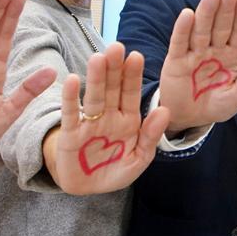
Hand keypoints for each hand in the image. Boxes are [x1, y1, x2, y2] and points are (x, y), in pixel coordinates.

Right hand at [46, 43, 169, 194]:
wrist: (89, 189)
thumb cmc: (116, 170)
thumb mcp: (140, 158)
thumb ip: (151, 136)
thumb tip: (165, 110)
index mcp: (129, 120)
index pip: (132, 93)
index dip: (133, 76)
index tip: (136, 56)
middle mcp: (109, 116)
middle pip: (113, 89)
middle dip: (115, 69)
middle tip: (117, 46)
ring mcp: (90, 123)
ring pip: (94, 96)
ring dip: (96, 78)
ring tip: (98, 58)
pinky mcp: (71, 133)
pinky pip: (71, 113)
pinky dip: (71, 97)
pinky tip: (72, 80)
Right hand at [156, 0, 236, 131]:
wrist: (190, 121)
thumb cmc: (217, 104)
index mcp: (232, 55)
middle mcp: (214, 50)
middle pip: (220, 26)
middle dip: (225, 8)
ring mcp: (194, 53)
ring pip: (201, 30)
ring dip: (206, 12)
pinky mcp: (176, 60)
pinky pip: (180, 43)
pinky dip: (183, 29)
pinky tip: (187, 14)